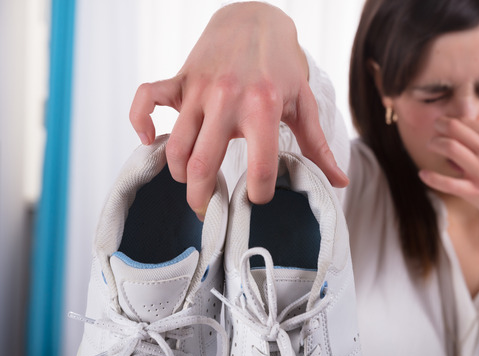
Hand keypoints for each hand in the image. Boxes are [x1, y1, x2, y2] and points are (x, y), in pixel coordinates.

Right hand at [129, 2, 346, 219]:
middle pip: (203, 165)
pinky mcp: (180, 79)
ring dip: (178, 174)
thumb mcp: (303, 103)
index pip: (260, 169)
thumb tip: (338, 182)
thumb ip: (317, 146)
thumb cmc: (281, 66)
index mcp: (263, 108)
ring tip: (191, 184)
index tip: (256, 198)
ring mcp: (199, 89)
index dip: (258, 194)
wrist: (255, 19)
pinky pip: (145, 100)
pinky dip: (140, 122)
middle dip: (203, 199)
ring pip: (175, 146)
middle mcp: (227, 99)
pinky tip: (149, 140)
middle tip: (209, 212)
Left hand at [418, 117, 478, 257]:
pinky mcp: (477, 193)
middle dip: (440, 126)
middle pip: (455, 128)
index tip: (448, 125)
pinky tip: (423, 174)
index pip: (469, 121)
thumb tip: (471, 129)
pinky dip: (431, 177)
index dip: (455, 122)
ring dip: (435, 143)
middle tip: (435, 128)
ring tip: (431, 145)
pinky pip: (446, 182)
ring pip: (449, 148)